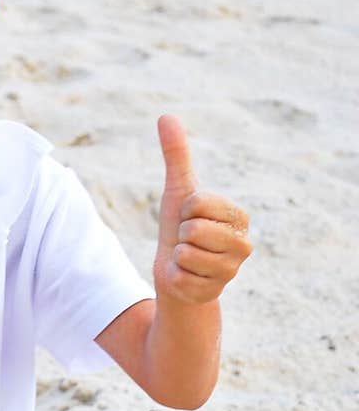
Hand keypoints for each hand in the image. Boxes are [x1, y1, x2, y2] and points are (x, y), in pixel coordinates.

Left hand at [153, 115, 251, 303]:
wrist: (177, 272)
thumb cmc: (180, 227)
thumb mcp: (178, 190)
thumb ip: (176, 155)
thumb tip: (166, 115)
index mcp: (239, 216)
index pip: (198, 203)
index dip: (184, 210)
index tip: (189, 218)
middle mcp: (243, 244)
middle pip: (193, 229)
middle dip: (180, 235)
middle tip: (187, 241)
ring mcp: (230, 272)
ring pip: (185, 254)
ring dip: (177, 257)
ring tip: (187, 259)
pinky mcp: (211, 294)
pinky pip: (178, 279)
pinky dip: (174, 278)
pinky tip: (185, 279)